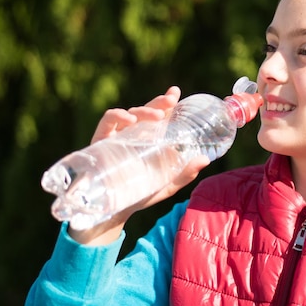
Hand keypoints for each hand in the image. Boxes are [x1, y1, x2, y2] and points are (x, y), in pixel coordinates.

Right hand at [69, 86, 209, 244]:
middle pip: (145, 112)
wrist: (113, 212)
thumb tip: (205, 160)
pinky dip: (118, 117)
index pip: (158, 116)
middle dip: (158, 103)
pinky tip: (130, 120)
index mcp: (148, 140)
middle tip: (171, 100)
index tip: (174, 92)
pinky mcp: (100, 143)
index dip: (165, 102)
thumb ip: (184, 173)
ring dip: (144, 111)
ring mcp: (116, 137)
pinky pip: (107, 123)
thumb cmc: (140, 195)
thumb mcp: (166, 184)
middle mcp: (132, 135)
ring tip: (158, 116)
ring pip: (129, 115)